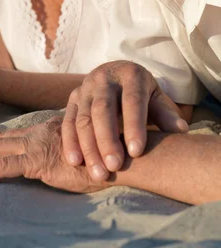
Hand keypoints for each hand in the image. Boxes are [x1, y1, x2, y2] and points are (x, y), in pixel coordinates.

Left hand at [0, 117, 105, 193]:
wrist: (118, 154)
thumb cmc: (106, 153)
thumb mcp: (82, 146)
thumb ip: (67, 147)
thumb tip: (63, 156)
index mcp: (48, 129)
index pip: (15, 134)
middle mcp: (40, 133)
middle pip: (1, 138)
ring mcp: (38, 146)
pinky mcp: (40, 162)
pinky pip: (6, 166)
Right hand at [62, 61, 188, 180]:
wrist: (116, 75)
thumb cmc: (142, 94)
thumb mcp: (156, 98)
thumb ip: (166, 114)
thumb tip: (181, 130)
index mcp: (130, 75)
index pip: (131, 100)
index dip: (133, 125)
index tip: (136, 152)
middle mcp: (104, 78)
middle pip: (103, 109)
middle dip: (107, 139)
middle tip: (114, 166)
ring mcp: (85, 87)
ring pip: (83, 118)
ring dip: (89, 147)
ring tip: (99, 173)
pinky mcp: (73, 98)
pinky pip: (67, 121)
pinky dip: (70, 142)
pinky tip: (75, 161)